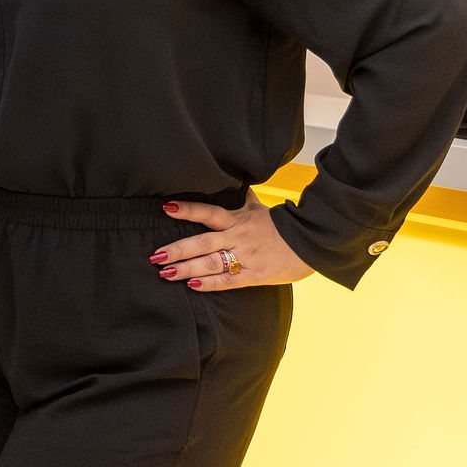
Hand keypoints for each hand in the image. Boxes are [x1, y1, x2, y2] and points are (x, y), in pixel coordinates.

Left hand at [152, 191, 314, 289]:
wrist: (312, 243)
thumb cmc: (283, 224)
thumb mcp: (260, 208)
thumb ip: (243, 198)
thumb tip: (234, 180)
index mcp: (238, 219)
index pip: (208, 212)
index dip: (187, 210)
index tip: (166, 208)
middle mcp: (238, 237)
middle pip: (203, 242)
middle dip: (177, 249)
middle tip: (155, 256)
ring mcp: (246, 257)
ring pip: (211, 263)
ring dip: (186, 268)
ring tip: (165, 272)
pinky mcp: (255, 275)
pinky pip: (228, 280)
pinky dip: (209, 284)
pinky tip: (192, 285)